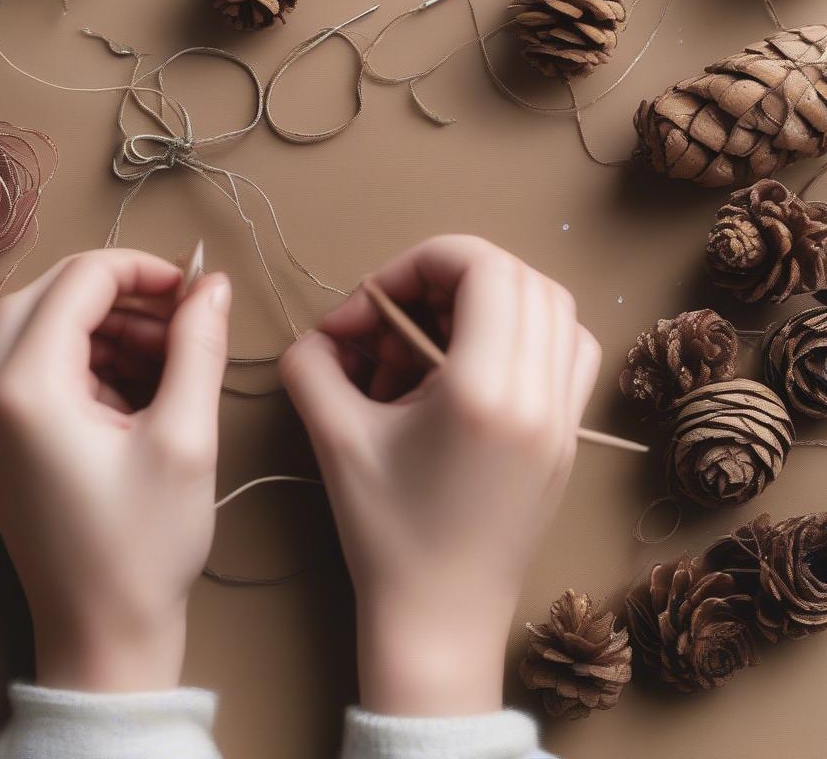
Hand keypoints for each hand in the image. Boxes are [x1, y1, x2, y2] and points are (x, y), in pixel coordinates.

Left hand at [0, 249, 230, 692]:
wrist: (100, 636)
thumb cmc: (144, 545)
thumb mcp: (186, 437)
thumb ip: (198, 346)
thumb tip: (211, 286)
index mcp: (23, 387)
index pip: (78, 280)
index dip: (142, 271)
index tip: (193, 292)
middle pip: (46, 294)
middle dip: (118, 294)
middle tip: (177, 319)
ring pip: (35, 325)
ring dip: (100, 325)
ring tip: (163, 358)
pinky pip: (30, 365)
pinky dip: (82, 358)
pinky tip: (132, 388)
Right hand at [280, 235, 599, 716]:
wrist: (440, 619)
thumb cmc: (385, 534)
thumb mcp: (335, 439)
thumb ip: (313, 365)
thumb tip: (321, 333)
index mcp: (487, 391)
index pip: (482, 268)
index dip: (419, 263)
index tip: (370, 306)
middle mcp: (541, 395)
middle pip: (519, 277)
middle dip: (447, 278)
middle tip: (397, 318)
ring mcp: (566, 417)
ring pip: (554, 307)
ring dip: (491, 299)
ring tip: (434, 337)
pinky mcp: (569, 436)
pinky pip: (569, 350)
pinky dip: (527, 331)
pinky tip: (476, 363)